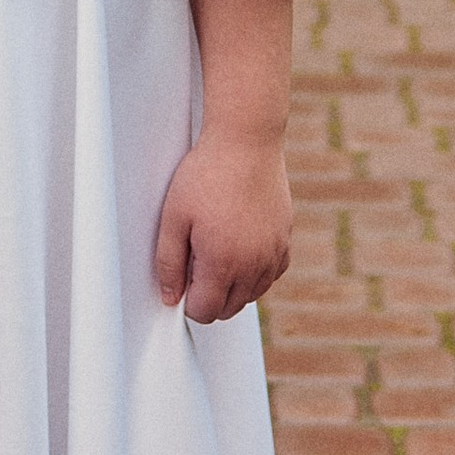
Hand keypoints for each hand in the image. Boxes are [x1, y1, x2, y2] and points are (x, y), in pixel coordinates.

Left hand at [154, 131, 292, 325]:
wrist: (245, 142)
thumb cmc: (206, 174)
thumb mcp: (173, 217)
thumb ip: (169, 262)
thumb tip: (170, 297)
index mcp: (223, 262)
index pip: (206, 312)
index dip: (189, 301)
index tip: (183, 278)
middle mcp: (254, 265)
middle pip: (230, 308)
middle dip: (210, 297)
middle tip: (196, 262)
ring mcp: (274, 253)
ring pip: (252, 294)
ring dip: (233, 286)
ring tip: (216, 251)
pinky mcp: (286, 240)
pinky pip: (271, 274)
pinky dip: (256, 272)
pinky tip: (240, 249)